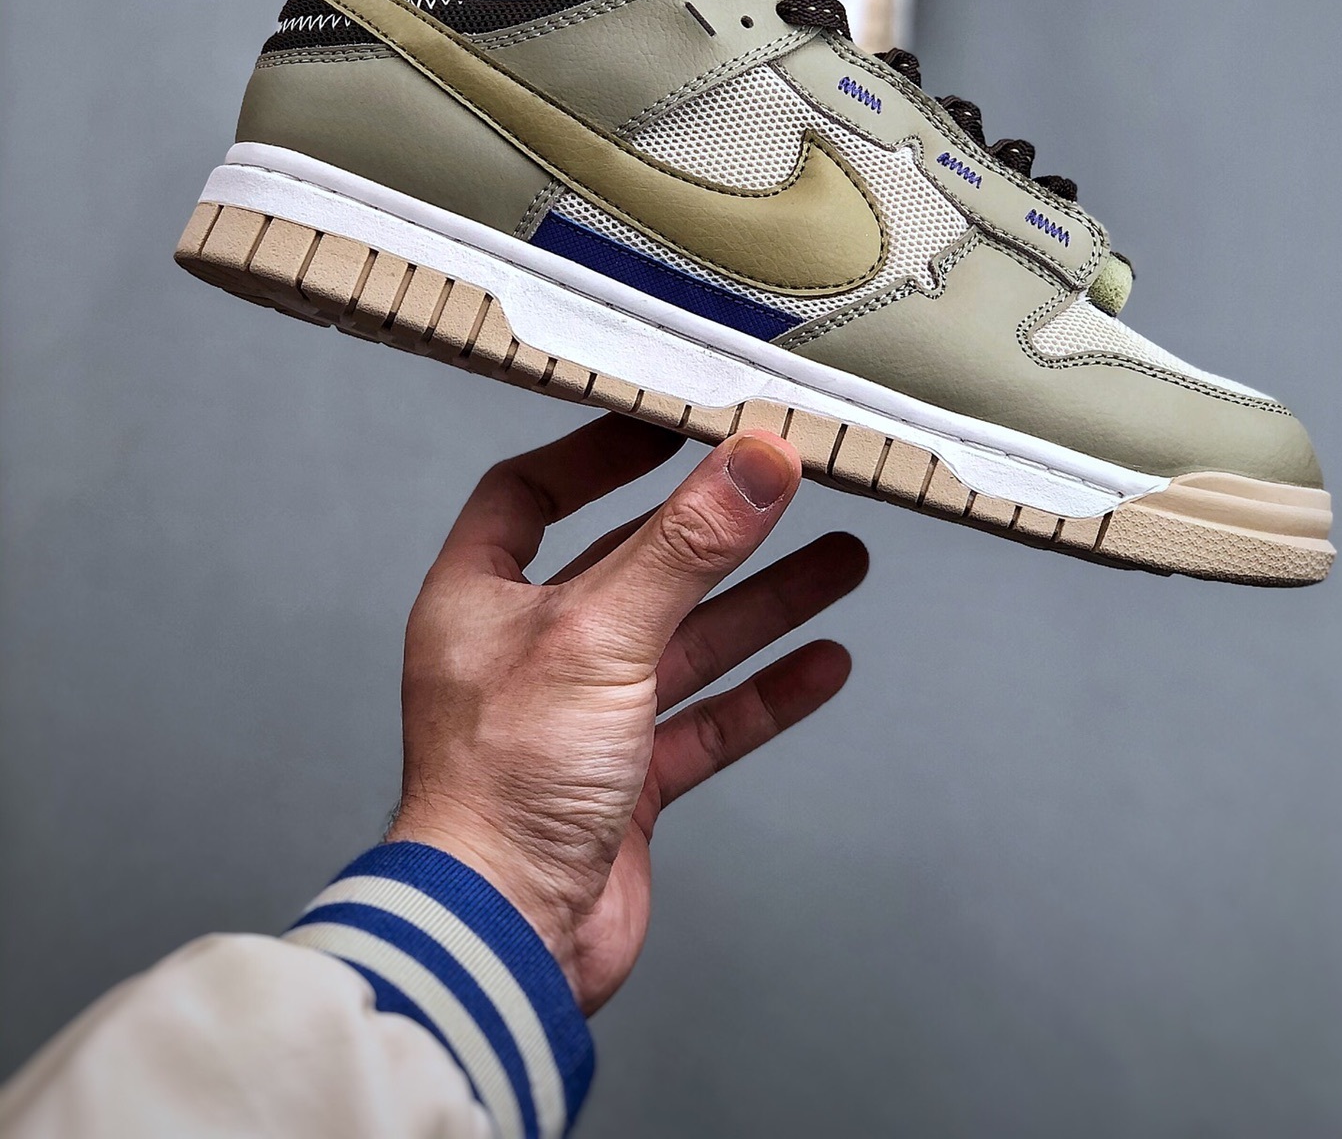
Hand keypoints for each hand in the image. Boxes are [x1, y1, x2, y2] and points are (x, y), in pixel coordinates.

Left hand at [387, 415, 866, 1013]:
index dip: (595, 453)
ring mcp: (579, 719)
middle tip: (788, 487)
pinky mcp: (624, 784)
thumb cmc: (502, 787)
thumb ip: (687, 546)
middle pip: (633, 565)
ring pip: (685, 642)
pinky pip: (707, 721)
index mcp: (480, 599)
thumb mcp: (601, 635)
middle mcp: (526, 651)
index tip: (668, 422)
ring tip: (841, 562)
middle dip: (717, 531)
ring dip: (761, 605)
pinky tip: (823, 664)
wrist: (504, 939)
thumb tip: (755, 463)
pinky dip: (765, 692)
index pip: (529, 494)